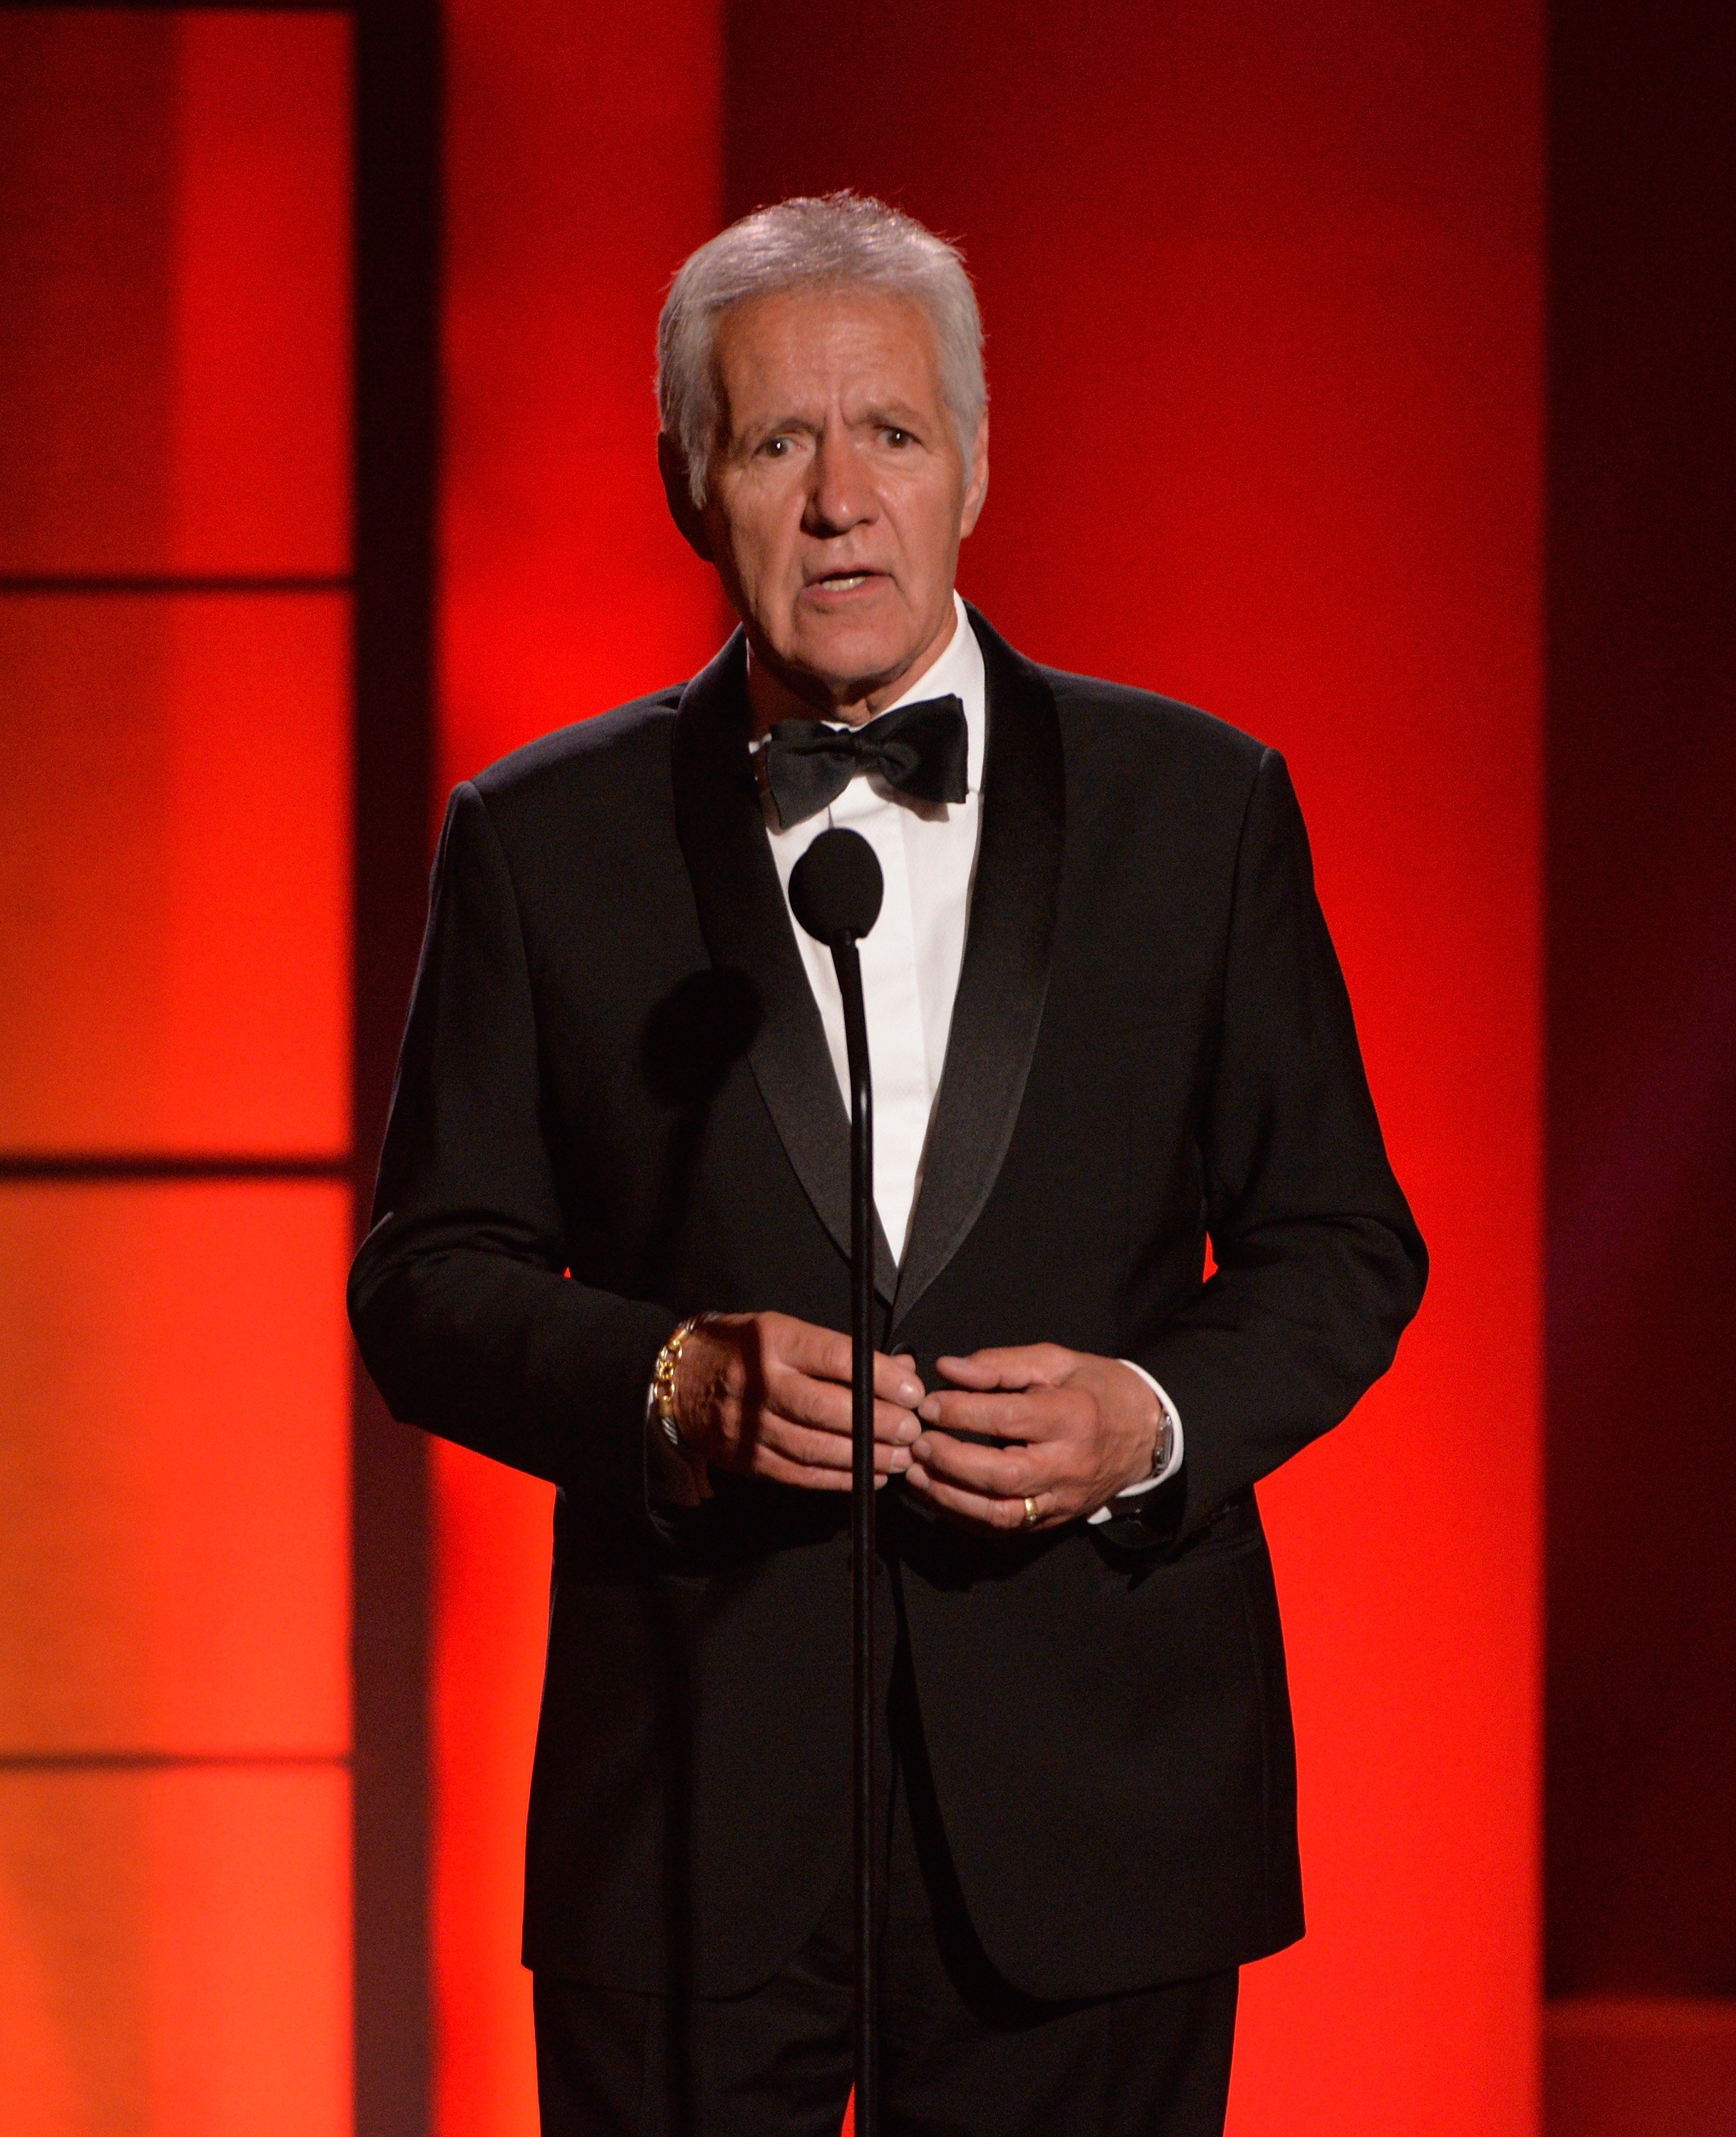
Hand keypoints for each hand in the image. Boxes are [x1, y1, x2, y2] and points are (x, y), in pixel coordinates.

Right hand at [673, 1311, 923, 1491]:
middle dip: (878, 1423)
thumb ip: (840, 1352)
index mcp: (773, 1341)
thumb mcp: (784, 1331)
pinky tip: (868, 1475)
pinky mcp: (748, 1460)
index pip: (836, 1358)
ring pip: (816, 1448)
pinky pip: (800, 1474)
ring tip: (899, 1457)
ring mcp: (751, 1426)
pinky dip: (839, 1479)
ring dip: (866, 1457)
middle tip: (911, 1429)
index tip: (912, 1391)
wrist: (681, 1381)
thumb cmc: (742, 1350)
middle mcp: (761, 1383)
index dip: (880, 1377)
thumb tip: (900, 1370)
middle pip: (828, 1408)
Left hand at [906, 1344, 1158, 1533]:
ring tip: (918, 1474)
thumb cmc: (1096, 1390)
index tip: (930, 1405)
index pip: (1009, 1418)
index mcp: (1072, 1417)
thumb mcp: (1055, 1361)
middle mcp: (1068, 1465)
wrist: (1145, 1434)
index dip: (962, 1413)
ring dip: (950, 1497)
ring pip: (1000, 1513)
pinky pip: (1005, 1528)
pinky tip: (940, 1495)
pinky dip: (965, 1517)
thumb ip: (999, 1364)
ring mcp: (1062, 1500)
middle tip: (919, 1443)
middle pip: (1002, 1475)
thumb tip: (947, 1370)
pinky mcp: (1055, 1520)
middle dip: (952, 1462)